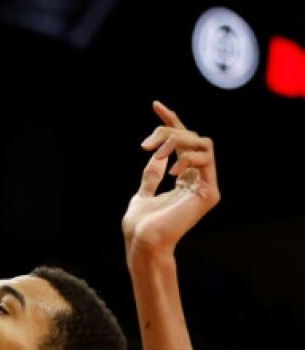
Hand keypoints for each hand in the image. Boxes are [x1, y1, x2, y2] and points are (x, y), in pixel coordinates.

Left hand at [122, 101, 218, 259]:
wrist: (143, 244)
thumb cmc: (140, 227)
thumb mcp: (142, 195)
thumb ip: (152, 175)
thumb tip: (157, 156)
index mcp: (183, 180)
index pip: (181, 144)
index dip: (170, 122)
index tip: (156, 105)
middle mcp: (197, 180)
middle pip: (191, 138)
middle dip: (168, 132)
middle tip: (147, 144)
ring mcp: (206, 186)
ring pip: (202, 143)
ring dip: (178, 140)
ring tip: (158, 153)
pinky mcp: (209, 193)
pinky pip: (206, 159)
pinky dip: (188, 157)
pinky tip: (172, 170)